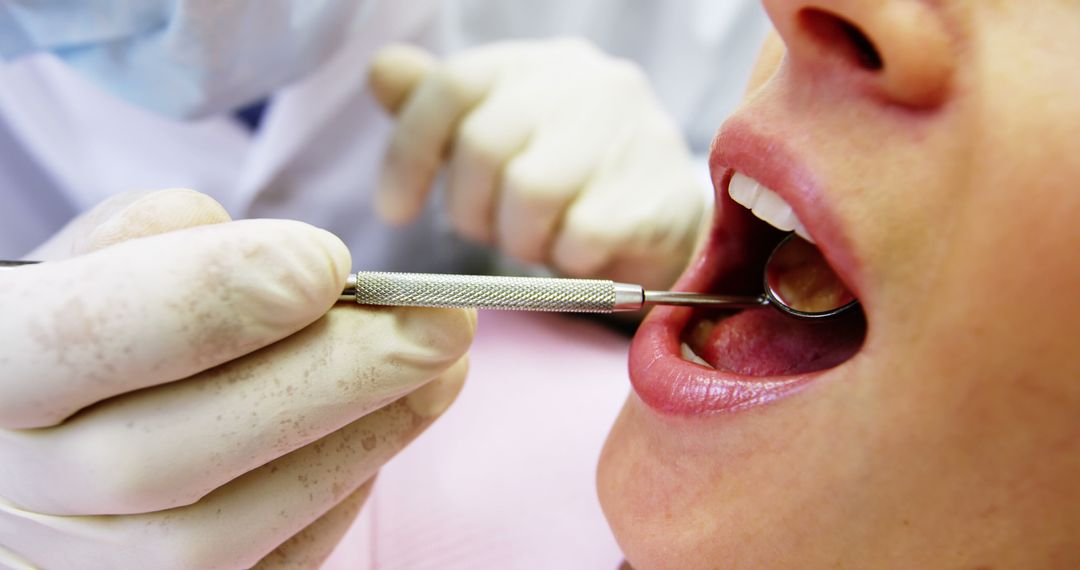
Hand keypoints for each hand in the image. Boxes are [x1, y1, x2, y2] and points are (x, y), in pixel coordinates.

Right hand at [0, 190, 474, 568]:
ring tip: (442, 372)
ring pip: (216, 535)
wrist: (42, 434)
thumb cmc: (86, 319)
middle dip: (329, 382)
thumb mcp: (96, 255)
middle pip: (165, 458)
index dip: (217, 299)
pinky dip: (330, 503)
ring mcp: (71, 567)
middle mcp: (8, 488)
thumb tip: (306, 273)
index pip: (89, 338)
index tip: (331, 263)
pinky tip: (379, 433)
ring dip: (356, 445)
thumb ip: (168, 243)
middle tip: (445, 324)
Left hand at [370, 40, 706, 289]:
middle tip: (489, 230)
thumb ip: (441, 109)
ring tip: (539, 240)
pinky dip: (565, 258)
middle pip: (485, 144)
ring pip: (530, 193)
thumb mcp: (500, 138)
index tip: (394, 211)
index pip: (453, 84)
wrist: (665, 220)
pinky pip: (578, 237)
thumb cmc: (569, 181)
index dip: (409, 153)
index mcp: (538, 64)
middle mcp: (588, 82)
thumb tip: (381, 71)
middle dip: (469, 207)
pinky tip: (578, 252)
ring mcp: (631, 132)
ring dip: (520, 238)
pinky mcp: (658, 192)